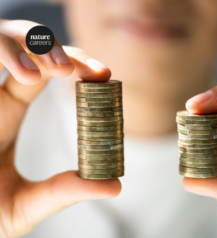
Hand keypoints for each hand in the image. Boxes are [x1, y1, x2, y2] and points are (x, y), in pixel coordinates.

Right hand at [0, 20, 119, 237]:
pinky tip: (29, 76)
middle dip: (62, 48)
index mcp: (9, 110)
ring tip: (63, 70)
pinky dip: (6, 52)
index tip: (103, 75)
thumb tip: (114, 185)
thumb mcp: (27, 203)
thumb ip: (65, 191)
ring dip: (36, 43)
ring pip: (5, 38)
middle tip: (94, 70)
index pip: (45, 71)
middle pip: (30, 49)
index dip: (75, 64)